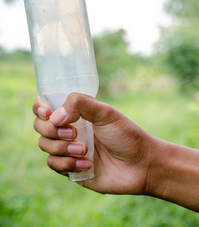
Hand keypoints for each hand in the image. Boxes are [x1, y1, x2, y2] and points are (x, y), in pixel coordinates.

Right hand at [33, 93, 153, 194]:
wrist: (140, 165)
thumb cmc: (126, 135)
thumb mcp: (106, 113)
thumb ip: (80, 104)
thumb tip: (54, 117)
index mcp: (75, 113)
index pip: (46, 106)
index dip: (39, 108)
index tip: (47, 113)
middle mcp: (68, 129)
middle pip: (40, 126)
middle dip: (52, 130)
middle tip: (74, 133)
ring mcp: (68, 149)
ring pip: (44, 145)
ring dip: (62, 148)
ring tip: (85, 150)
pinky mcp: (70, 169)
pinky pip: (53, 165)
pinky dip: (67, 164)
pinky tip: (87, 165)